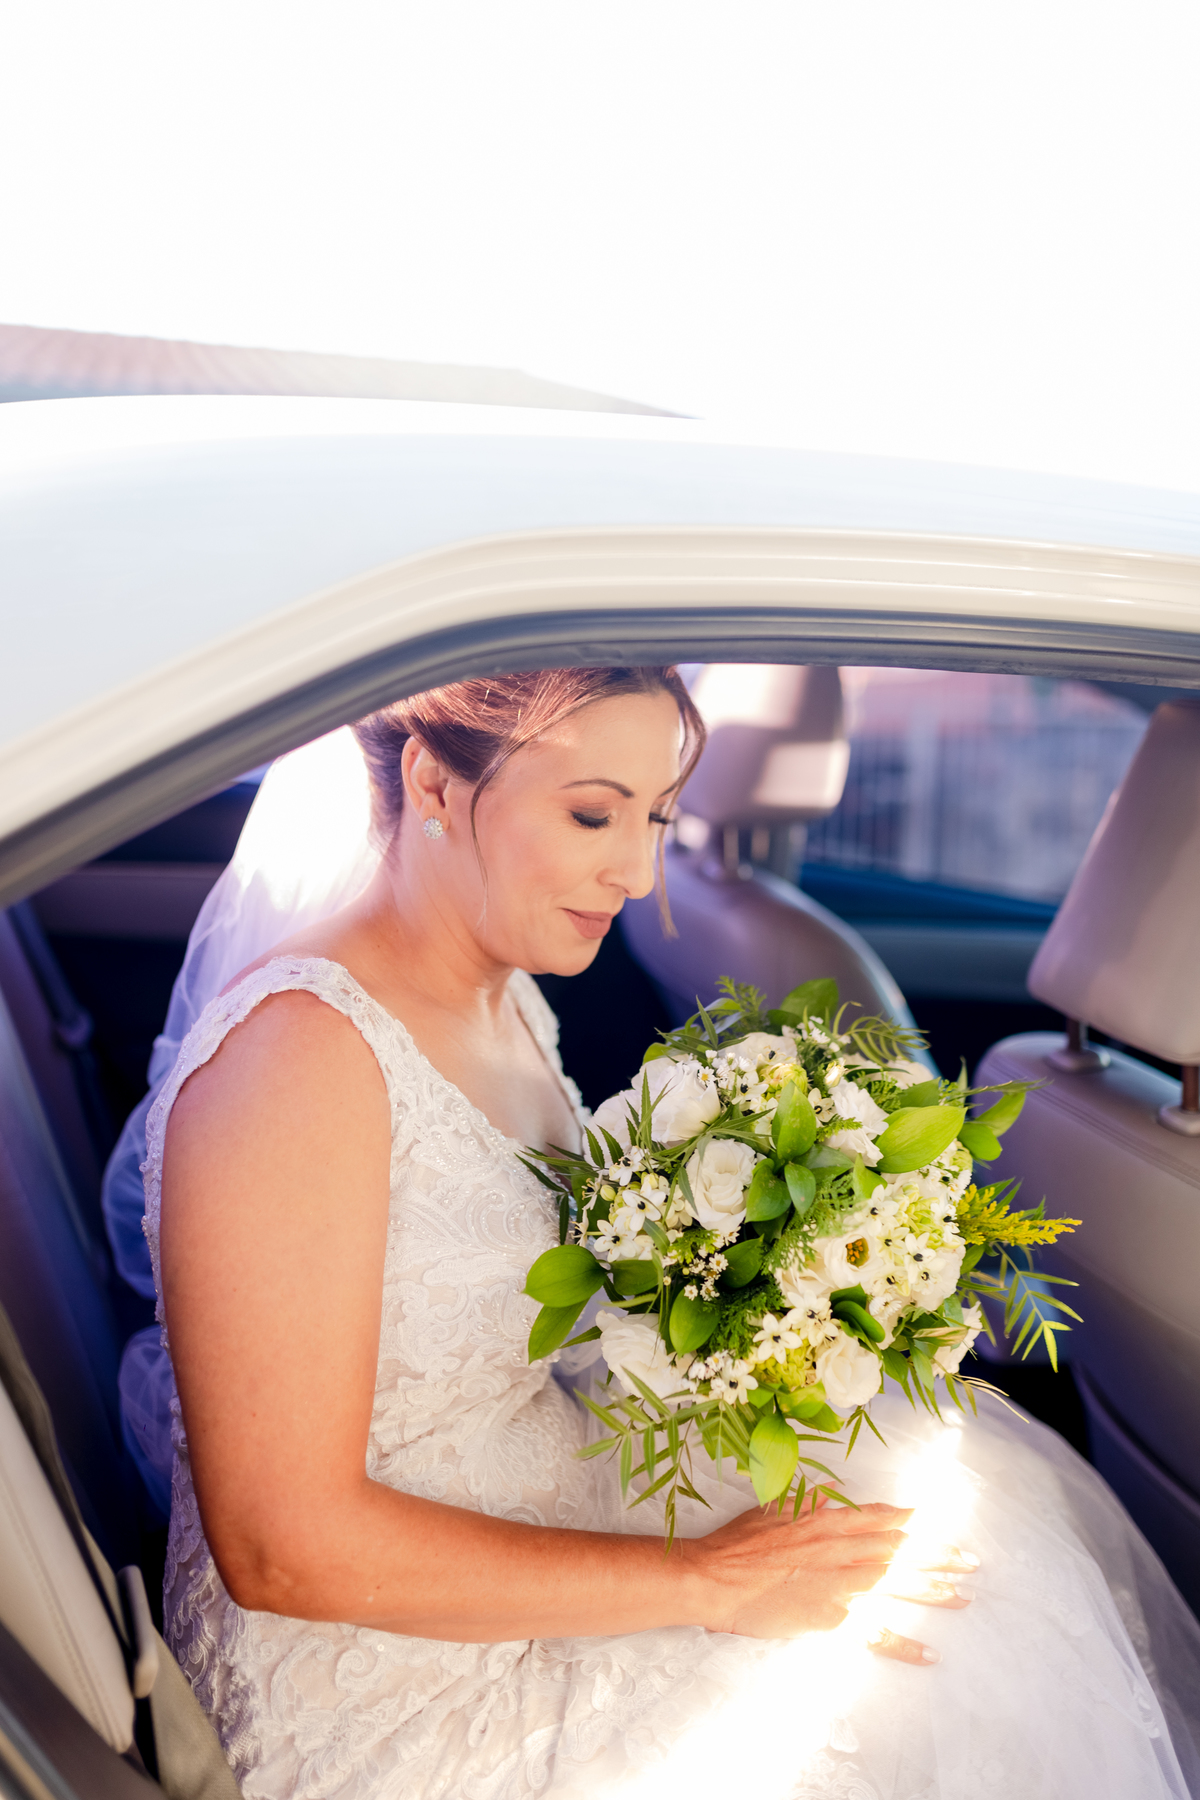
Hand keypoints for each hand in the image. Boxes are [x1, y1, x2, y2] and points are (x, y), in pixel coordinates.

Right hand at [688, 1499, 977, 1661]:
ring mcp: (840, 1585)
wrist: (714, 1577)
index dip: (910, 1522)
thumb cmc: (737, 1543)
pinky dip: (905, 1644)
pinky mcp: (833, 1619)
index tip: (936, 1524)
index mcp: (827, 1521)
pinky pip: (877, 1634)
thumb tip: (831, 1496)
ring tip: (962, 1596)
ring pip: (897, 1585)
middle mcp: (842, 1549)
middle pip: (900, 1551)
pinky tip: (929, 1653)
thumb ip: (806, 1503)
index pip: (880, 1518)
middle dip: (937, 1555)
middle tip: (969, 1562)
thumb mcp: (773, 1508)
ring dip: (933, 1590)